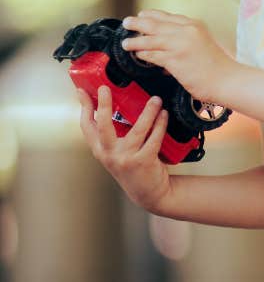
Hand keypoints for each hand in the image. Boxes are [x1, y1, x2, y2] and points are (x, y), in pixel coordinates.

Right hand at [78, 85, 172, 213]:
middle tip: (105, 88)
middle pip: (103, 125)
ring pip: (137, 130)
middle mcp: (109, 154)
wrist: (149, 193)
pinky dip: (160, 124)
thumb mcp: (117, 152)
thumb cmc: (134, 166)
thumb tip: (119, 104)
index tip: (81, 90)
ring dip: (148, 112)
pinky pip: (154, 138)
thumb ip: (114, 134)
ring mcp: (125, 159)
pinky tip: (164, 115)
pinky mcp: (143, 161)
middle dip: (104, 105)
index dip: (84, 107)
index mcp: (100, 150)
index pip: (87, 126)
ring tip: (155, 99)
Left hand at [121, 9, 235, 102]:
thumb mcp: (202, 43)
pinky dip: (143, 54)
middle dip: (137, 22)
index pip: (167, 16)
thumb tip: (165, 43)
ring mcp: (179, 44)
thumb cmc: (217, 66)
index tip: (142, 15)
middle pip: (154, 23)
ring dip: (134, 40)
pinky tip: (137, 55)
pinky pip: (152, 54)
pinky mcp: (174, 59)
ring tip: (125, 43)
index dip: (151, 15)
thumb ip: (185, 39)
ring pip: (149, 39)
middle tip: (127, 23)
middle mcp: (186, 31)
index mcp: (194, 25)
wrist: (227, 79)